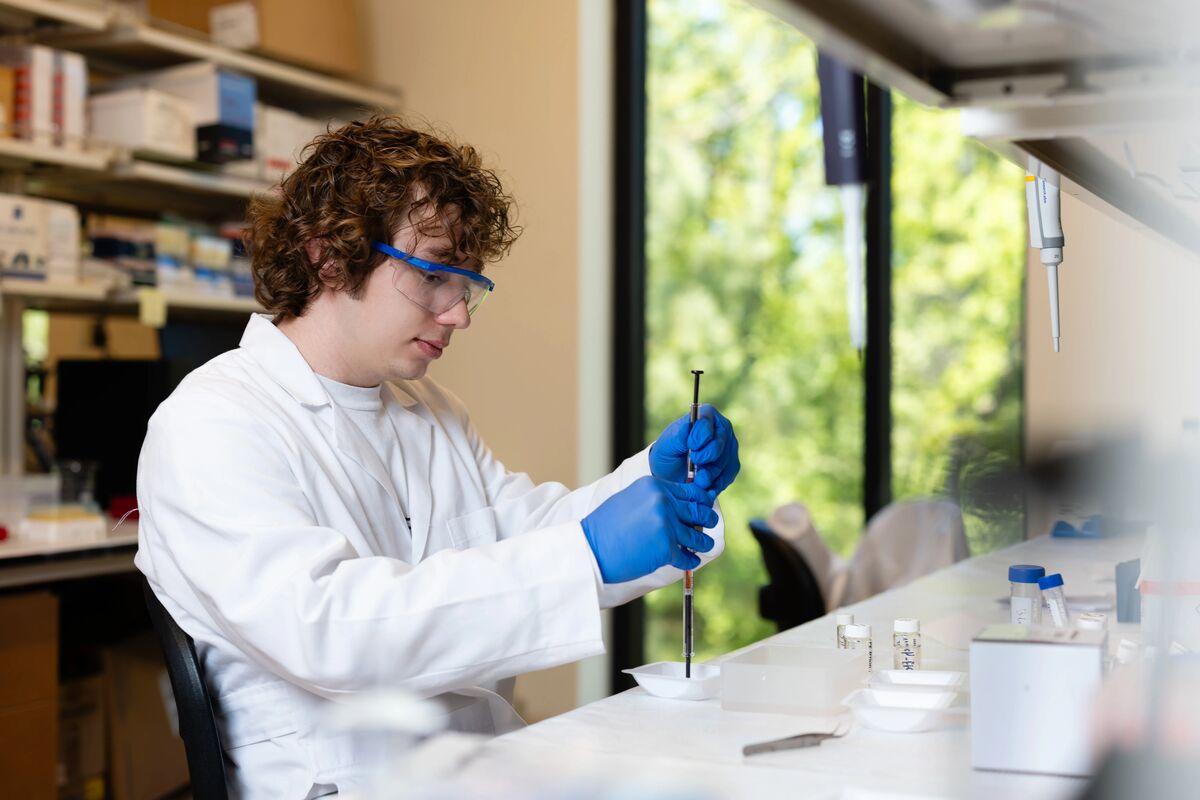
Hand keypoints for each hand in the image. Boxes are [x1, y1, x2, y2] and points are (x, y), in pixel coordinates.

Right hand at [581, 476, 717, 583]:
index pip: (690, 491)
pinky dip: (691, 560)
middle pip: (698, 511)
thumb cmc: (606, 526)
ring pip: (697, 535)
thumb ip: (655, 498)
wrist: (591, 548)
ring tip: (704, 544)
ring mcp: (666, 524)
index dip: (702, 500)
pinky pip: (687, 555)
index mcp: (654, 486)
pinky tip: (690, 561)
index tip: (705, 507)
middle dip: (707, 519)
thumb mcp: (631, 499)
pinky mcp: (666, 547)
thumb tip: (678, 505)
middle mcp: (663, 502)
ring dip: (703, 541)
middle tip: (709, 525)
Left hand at [649, 404, 740, 493]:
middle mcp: (721, 429)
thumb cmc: (668, 453)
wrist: (672, 473)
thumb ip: (678, 436)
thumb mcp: (667, 444)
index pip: (707, 422)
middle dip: (706, 456)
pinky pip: (728, 475)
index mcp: (705, 415)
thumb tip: (688, 428)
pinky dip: (716, 483)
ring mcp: (729, 447)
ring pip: (724, 462)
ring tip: (697, 480)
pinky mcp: (732, 465)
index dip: (700, 435)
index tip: (690, 446)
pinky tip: (705, 487)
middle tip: (694, 462)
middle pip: (719, 443)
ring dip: (710, 473)